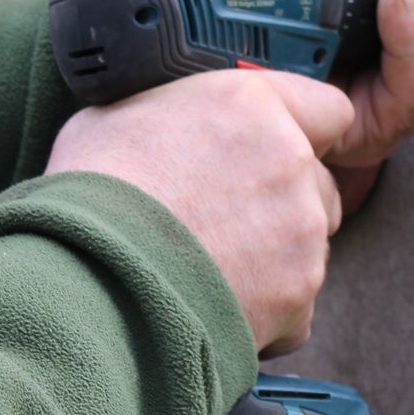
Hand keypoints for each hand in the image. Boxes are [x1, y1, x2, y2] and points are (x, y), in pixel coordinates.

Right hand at [46, 70, 352, 355]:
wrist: (85, 285)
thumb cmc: (90, 199)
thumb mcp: (117, 116)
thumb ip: (177, 111)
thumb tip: (176, 119)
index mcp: (250, 104)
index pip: (328, 108)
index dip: (305, 131)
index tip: (281, 150)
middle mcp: (289, 162)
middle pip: (320, 183)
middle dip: (286, 201)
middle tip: (227, 219)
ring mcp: (300, 232)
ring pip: (309, 244)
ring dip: (276, 256)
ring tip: (211, 266)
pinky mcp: (298, 295)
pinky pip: (297, 304)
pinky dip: (268, 310)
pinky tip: (216, 303)